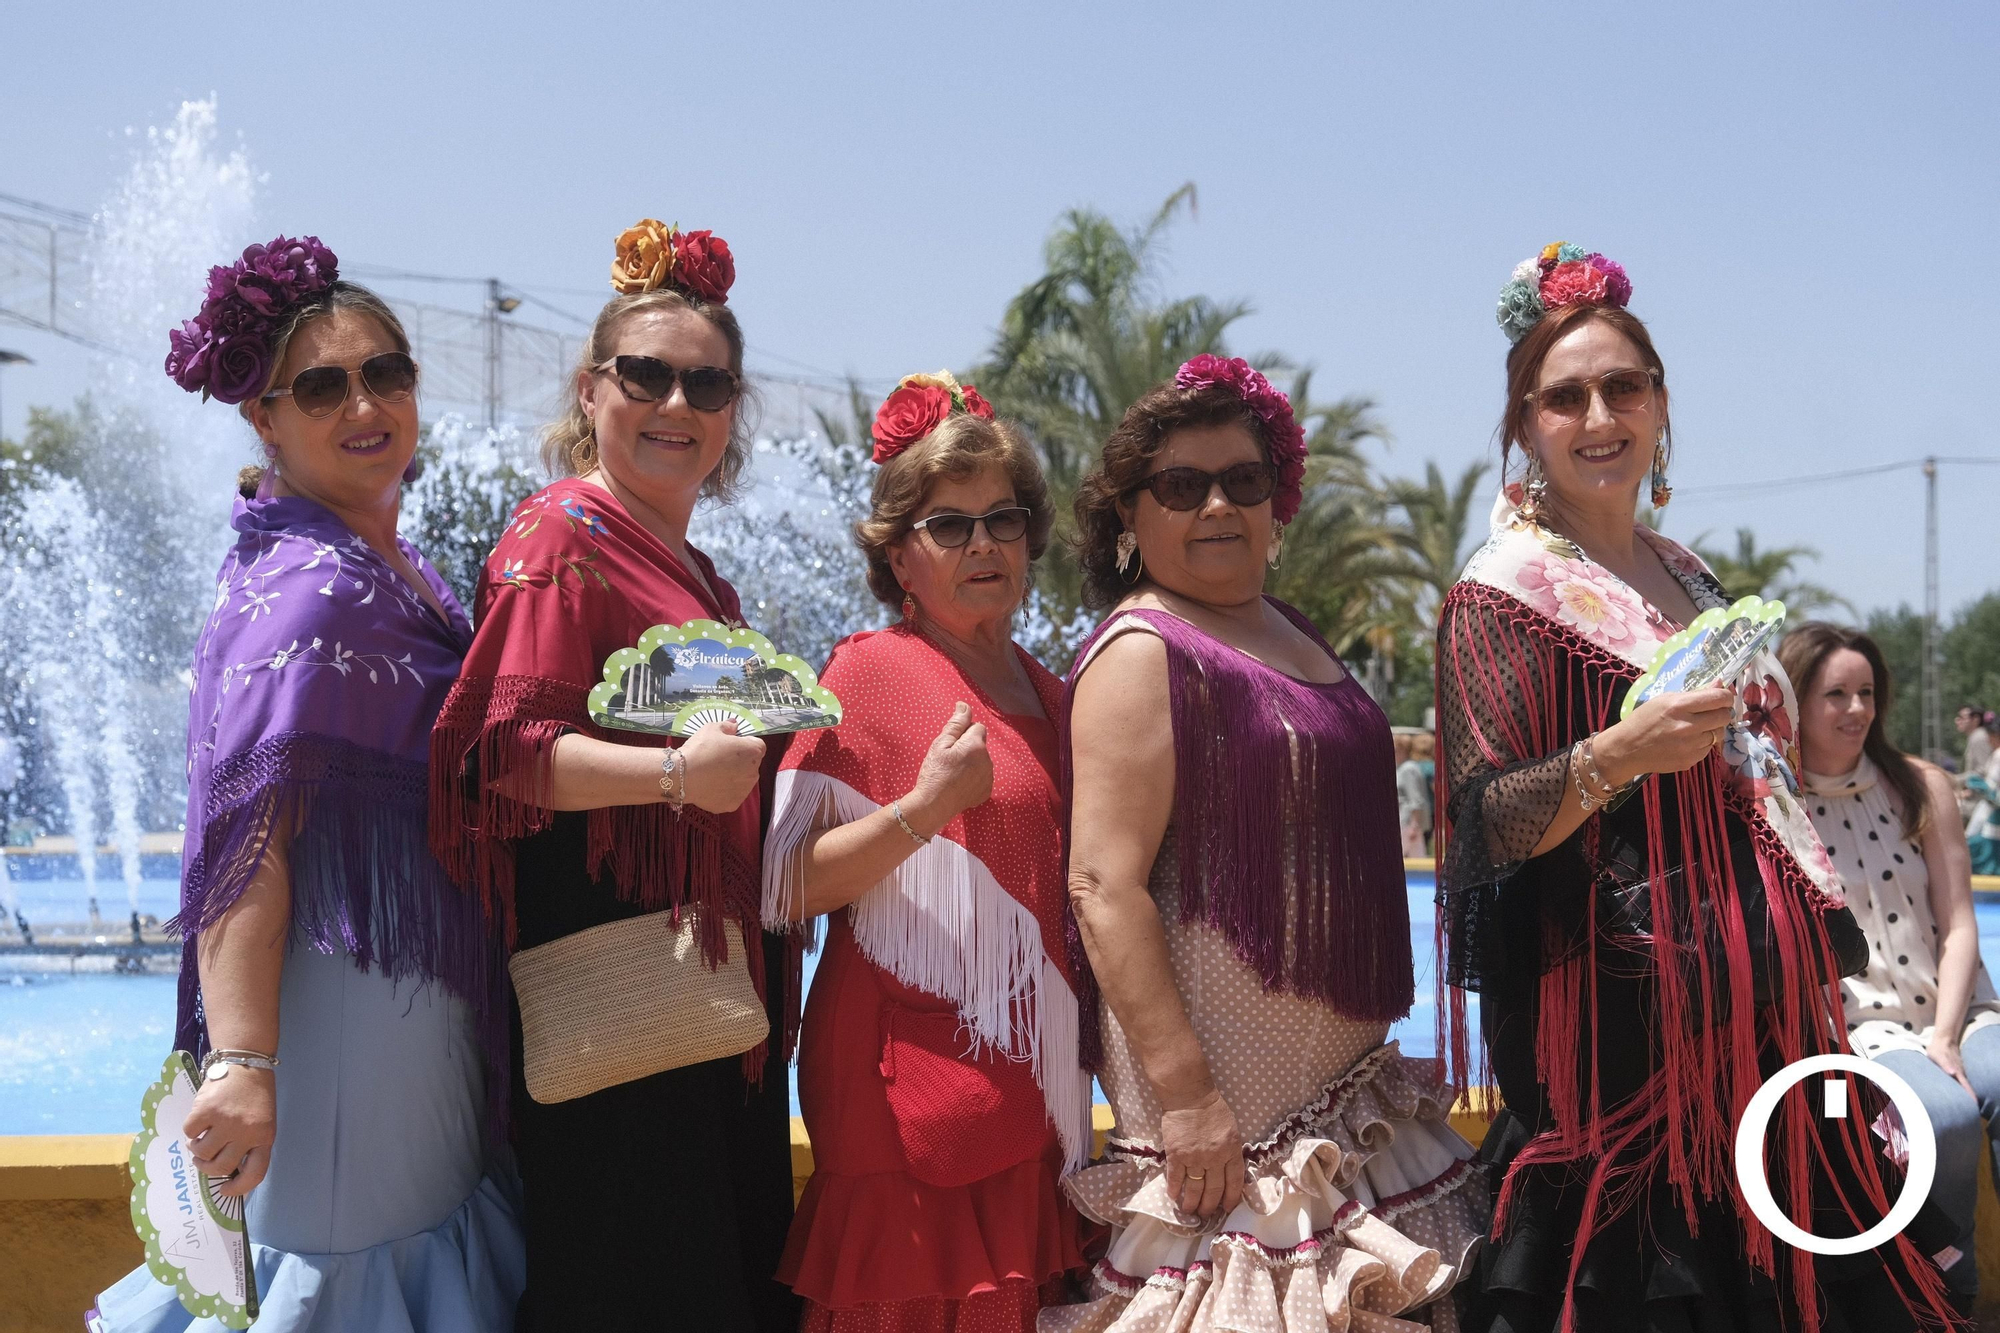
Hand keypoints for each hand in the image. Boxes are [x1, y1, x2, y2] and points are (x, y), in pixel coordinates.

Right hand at [183, 1067, 274, 1198]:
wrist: (247, 1063)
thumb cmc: (255, 1095)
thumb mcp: (262, 1121)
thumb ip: (249, 1143)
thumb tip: (224, 1170)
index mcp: (265, 1137)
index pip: (255, 1174)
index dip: (239, 1188)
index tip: (225, 1191)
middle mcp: (247, 1132)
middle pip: (220, 1167)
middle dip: (207, 1168)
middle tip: (202, 1160)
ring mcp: (226, 1122)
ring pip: (202, 1153)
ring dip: (196, 1149)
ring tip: (199, 1138)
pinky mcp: (206, 1111)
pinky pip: (189, 1131)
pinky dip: (190, 1129)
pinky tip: (199, 1119)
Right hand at [678, 721, 766, 813]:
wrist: (683, 776)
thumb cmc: (700, 749)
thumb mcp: (711, 729)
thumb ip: (727, 726)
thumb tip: (734, 725)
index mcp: (753, 752)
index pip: (757, 744)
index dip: (744, 743)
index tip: (730, 744)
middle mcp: (754, 772)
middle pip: (751, 764)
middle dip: (740, 761)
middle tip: (719, 759)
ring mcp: (744, 791)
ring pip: (743, 781)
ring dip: (734, 777)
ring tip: (714, 773)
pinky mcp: (733, 804)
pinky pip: (732, 795)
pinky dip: (725, 792)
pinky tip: (711, 786)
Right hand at [900, 703, 991, 836]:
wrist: (934, 805)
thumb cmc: (934, 773)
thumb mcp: (940, 744)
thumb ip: (956, 724)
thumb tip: (964, 706)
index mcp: (976, 745)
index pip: (977, 727)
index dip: (963, 733)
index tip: (951, 744)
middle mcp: (987, 760)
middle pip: (980, 744)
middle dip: (968, 747)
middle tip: (949, 759)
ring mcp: (988, 777)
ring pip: (982, 760)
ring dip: (972, 762)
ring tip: (953, 773)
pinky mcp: (987, 791)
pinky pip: (982, 776)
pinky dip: (973, 777)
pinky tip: (959, 783)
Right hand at [1159, 1090, 1245, 1219]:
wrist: (1189, 1095)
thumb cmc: (1212, 1109)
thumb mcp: (1231, 1130)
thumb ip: (1231, 1151)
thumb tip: (1228, 1172)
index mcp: (1231, 1151)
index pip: (1234, 1182)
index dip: (1231, 1198)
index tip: (1227, 1208)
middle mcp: (1215, 1158)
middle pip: (1214, 1190)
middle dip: (1210, 1206)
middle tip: (1206, 1215)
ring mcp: (1195, 1158)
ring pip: (1195, 1188)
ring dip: (1192, 1203)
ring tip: (1189, 1211)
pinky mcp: (1177, 1154)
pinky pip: (1176, 1177)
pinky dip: (1174, 1189)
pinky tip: (1173, 1197)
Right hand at [1595, 686, 1737, 785]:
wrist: (1627, 749)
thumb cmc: (1643, 719)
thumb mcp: (1665, 699)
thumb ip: (1694, 693)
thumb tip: (1720, 683)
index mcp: (1679, 706)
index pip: (1719, 698)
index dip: (1725, 696)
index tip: (1721, 697)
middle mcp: (1688, 726)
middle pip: (1724, 716)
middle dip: (1721, 712)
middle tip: (1711, 712)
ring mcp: (1690, 746)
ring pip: (1718, 734)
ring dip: (1711, 729)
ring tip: (1695, 728)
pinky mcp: (1691, 761)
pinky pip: (1707, 748)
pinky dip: (1702, 743)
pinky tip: (1687, 741)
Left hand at [1926, 1034, 1977, 1099]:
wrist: (1944, 1039)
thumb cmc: (1938, 1049)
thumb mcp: (1938, 1056)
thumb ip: (1945, 1064)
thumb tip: (1952, 1073)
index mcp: (1957, 1072)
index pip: (1965, 1086)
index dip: (1970, 1095)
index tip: (1975, 1105)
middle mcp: (1960, 1073)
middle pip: (1967, 1087)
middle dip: (1970, 1098)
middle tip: (1972, 1109)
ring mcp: (1960, 1071)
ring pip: (1965, 1084)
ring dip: (1967, 1093)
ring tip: (1967, 1104)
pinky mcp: (1957, 1069)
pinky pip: (1961, 1080)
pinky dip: (1963, 1087)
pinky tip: (1960, 1092)